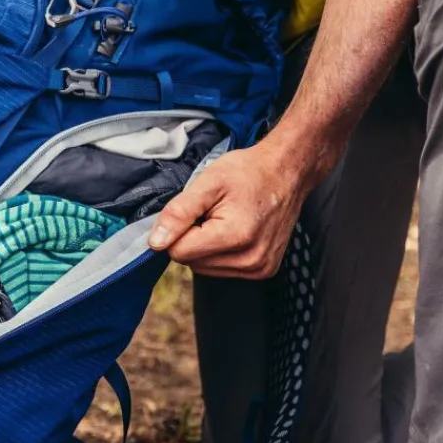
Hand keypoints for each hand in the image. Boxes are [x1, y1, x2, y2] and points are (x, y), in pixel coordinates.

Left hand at [148, 143, 307, 278]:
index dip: (178, 229)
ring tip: (224, 220)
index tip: (195, 210)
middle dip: (192, 237)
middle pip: (191, 262)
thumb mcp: (208, 182)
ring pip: (204, 269)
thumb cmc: (248, 172)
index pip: (179, 252)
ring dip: (205, 246)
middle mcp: (250, 259)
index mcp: (235, 236)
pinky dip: (221, 252)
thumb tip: (155, 243)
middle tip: (211, 212)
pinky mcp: (264, 270)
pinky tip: (235, 231)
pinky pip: (223, 270)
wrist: (287, 171)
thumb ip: (178, 213)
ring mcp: (259, 268)